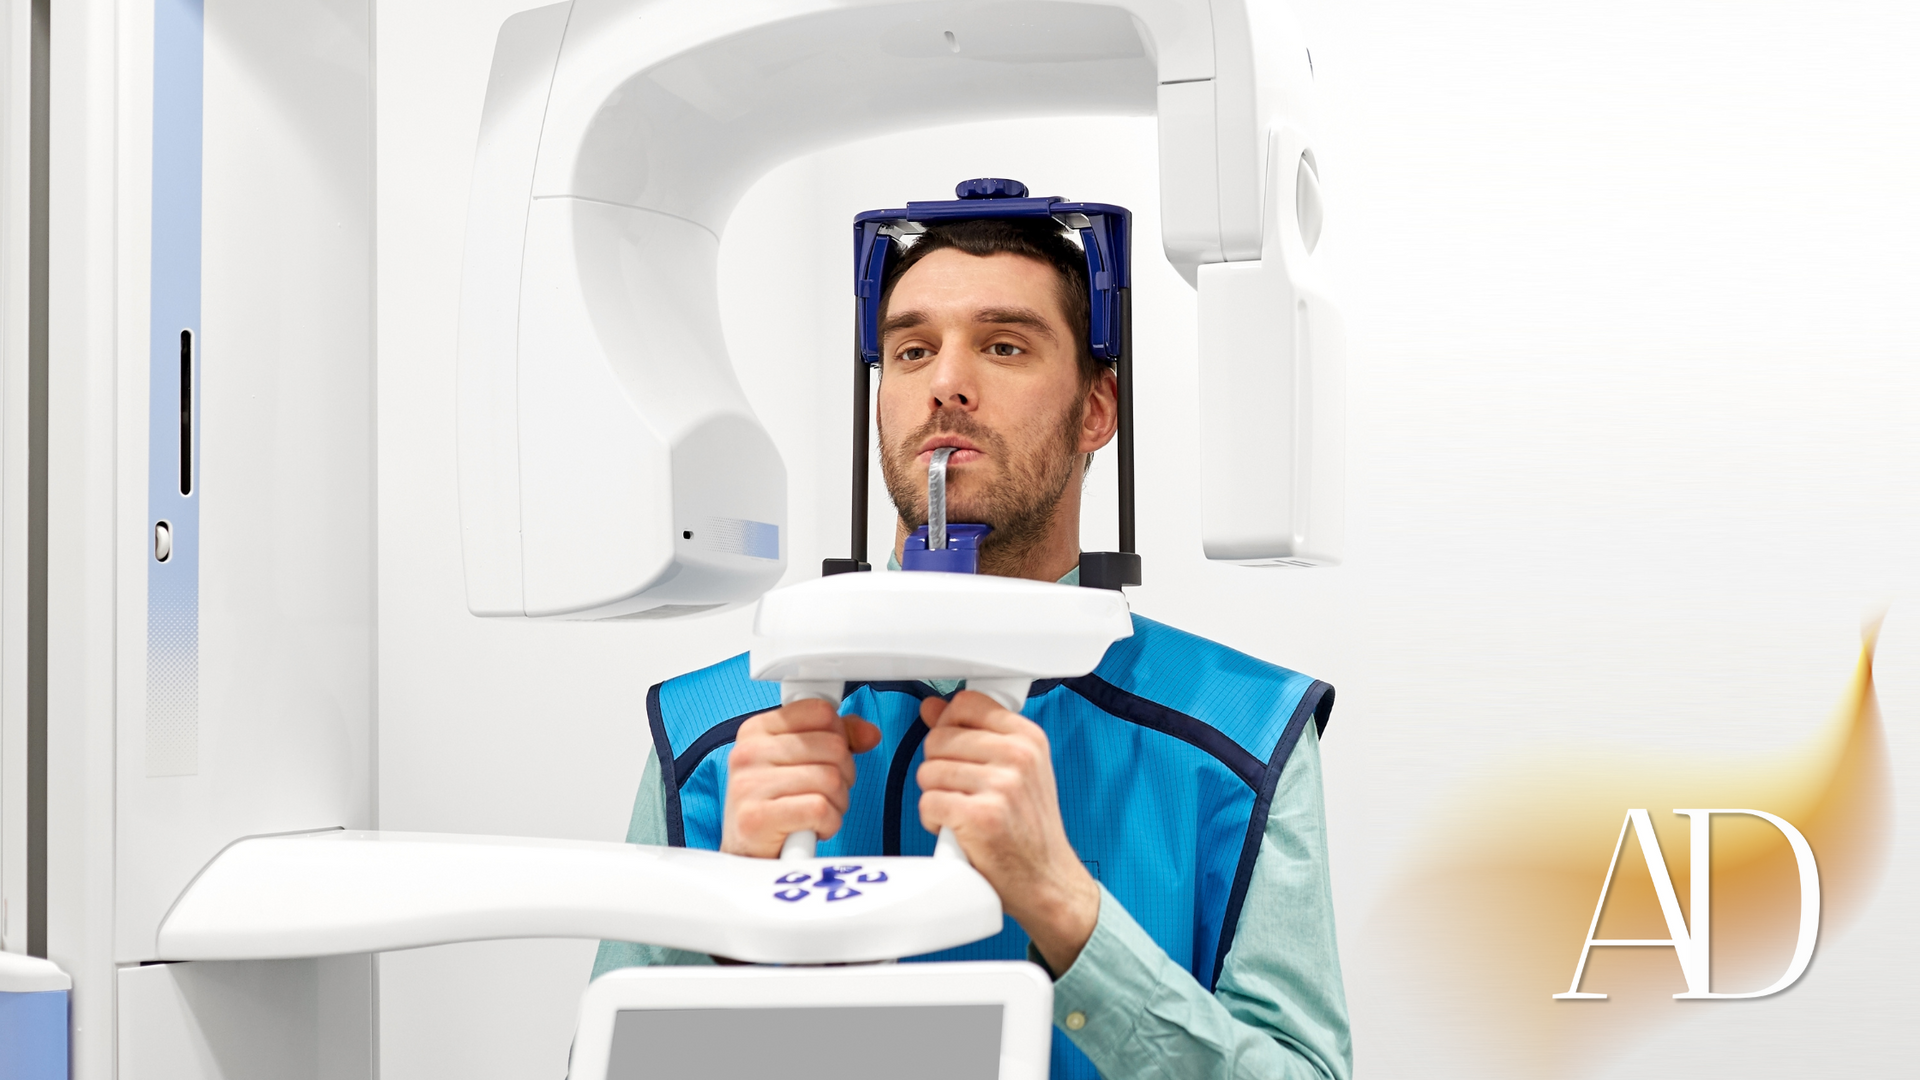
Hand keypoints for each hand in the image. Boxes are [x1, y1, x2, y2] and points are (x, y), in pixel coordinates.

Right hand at [721, 700, 880, 857]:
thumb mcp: (801, 762)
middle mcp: (748, 752)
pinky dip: (829, 823)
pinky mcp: (756, 818)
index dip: (839, 737)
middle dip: (843, 775)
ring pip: (831, 779)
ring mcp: (749, 785)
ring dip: (837, 803)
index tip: (828, 758)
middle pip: (833, 747)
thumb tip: (869, 733)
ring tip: (818, 812)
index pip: (821, 713)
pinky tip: (813, 828)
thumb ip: (837, 738)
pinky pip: (820, 809)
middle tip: (826, 793)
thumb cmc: (775, 805)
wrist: (748, 853)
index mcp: (756, 729)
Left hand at [916, 690, 1099, 972]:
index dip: (949, 726)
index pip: (965, 704)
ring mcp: (1001, 786)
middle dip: (940, 768)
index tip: (956, 749)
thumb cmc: (1030, 828)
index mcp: (1028, 738)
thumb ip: (975, 733)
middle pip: (939, 739)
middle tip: (964, 792)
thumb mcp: (1017, 770)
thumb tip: (932, 708)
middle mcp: (1018, 757)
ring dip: (936, 797)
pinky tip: (957, 830)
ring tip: (963, 812)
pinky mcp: (980, 816)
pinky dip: (934, 820)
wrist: (1048, 880)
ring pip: (928, 772)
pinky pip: (928, 802)